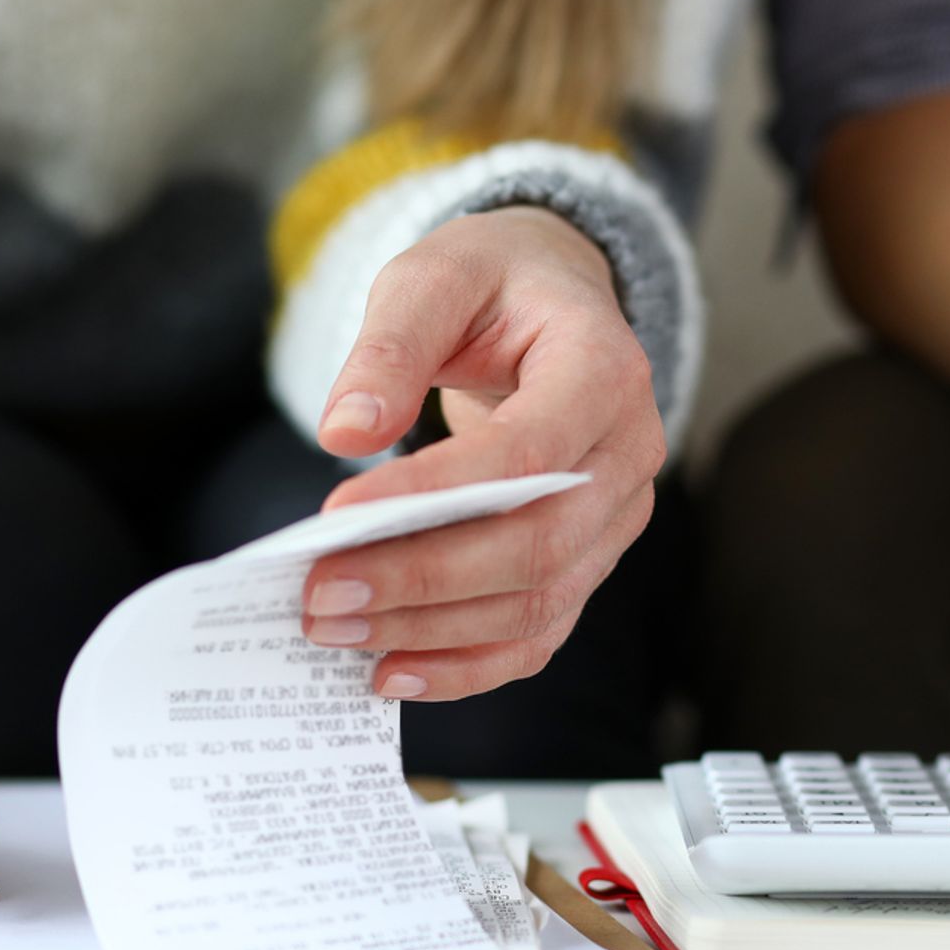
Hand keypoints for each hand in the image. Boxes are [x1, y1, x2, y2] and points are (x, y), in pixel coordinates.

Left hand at [300, 207, 664, 699]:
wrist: (551, 301)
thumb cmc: (494, 285)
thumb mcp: (434, 277)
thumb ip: (390, 346)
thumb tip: (345, 432)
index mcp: (605, 370)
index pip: (528, 454)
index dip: (436, 496)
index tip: (339, 514)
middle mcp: (628, 454)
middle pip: (537, 547)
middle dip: (422, 581)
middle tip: (321, 595)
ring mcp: (616, 517)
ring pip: (537, 604)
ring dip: (430, 632)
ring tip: (335, 630)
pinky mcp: (588, 560)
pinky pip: (537, 634)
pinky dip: (466, 666)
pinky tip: (392, 672)